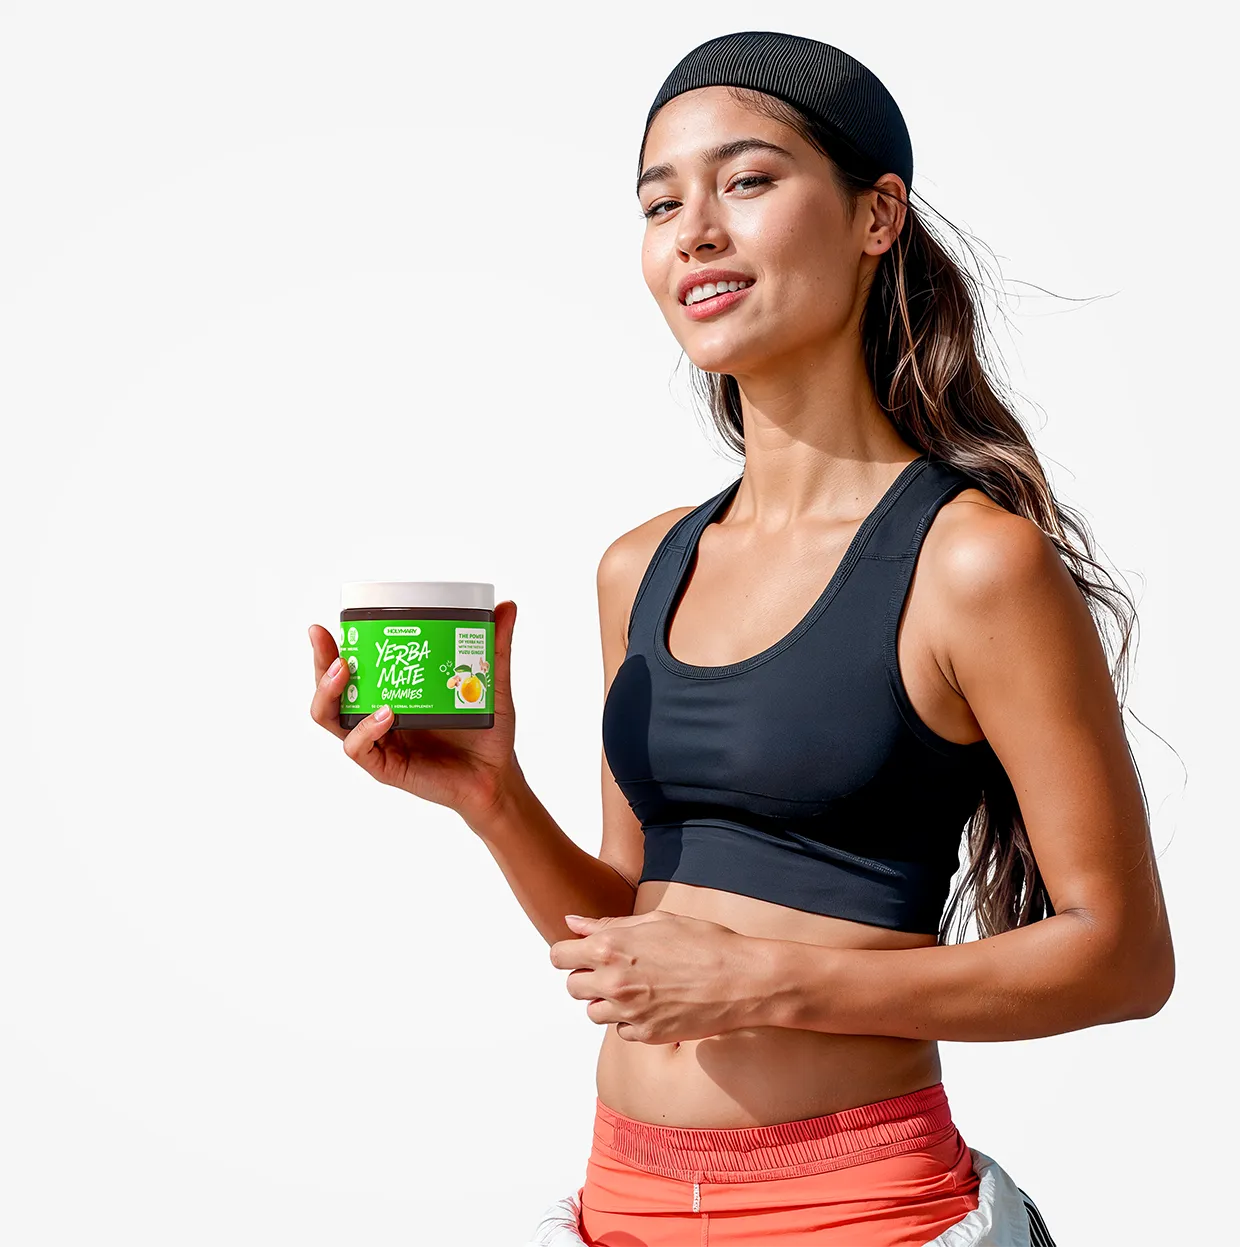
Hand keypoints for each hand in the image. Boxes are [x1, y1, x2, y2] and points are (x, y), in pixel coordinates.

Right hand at [308, 600, 519, 823]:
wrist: (498, 776)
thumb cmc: (488, 732)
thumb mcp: (490, 683)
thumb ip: (495, 648)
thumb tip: (507, 605)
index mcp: (392, 692)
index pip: (351, 668)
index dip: (333, 648)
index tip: (331, 624)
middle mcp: (378, 716)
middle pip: (332, 691)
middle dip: (321, 664)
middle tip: (325, 640)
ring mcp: (380, 742)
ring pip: (332, 719)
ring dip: (330, 693)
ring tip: (344, 670)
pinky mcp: (386, 767)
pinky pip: (360, 749)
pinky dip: (366, 730)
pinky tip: (384, 713)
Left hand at [549, 911, 760, 1044]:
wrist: (742, 980)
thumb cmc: (703, 943)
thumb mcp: (655, 921)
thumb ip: (607, 925)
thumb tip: (572, 922)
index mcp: (610, 948)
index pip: (559, 956)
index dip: (569, 953)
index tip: (582, 953)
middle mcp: (613, 982)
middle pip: (572, 987)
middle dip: (587, 977)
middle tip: (615, 968)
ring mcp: (628, 1012)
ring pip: (593, 1013)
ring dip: (607, 1001)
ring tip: (638, 986)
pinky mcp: (645, 1035)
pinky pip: (621, 1031)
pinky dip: (631, 1020)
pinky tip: (655, 1003)